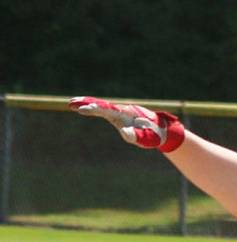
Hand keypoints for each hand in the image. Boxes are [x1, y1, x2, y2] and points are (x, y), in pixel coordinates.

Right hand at [68, 97, 184, 151]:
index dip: (96, 109)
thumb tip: (125, 133)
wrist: (161, 129)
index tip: (84, 108)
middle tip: (71, 103)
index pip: (108, 110)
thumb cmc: (154, 135)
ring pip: (101, 106)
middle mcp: (121, 111)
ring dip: (87, 104)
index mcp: (126, 114)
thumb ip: (137, 136)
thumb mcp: (147, 138)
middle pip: (102, 105)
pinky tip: (85, 107)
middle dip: (87, 103)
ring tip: (72, 103)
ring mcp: (120, 113)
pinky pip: (104, 111)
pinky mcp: (119, 117)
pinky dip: (94, 108)